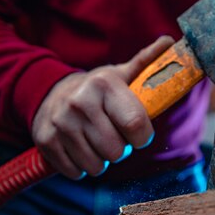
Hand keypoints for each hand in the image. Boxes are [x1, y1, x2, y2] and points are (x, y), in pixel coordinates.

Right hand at [31, 36, 174, 179]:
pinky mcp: (46, 141)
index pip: (136, 125)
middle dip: (120, 149)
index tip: (139, 133)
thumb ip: (146, 62)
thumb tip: (169, 41)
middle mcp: (80, 102)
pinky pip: (76, 172)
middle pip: (117, 151)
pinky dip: (81, 166)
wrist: (50, 93)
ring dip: (100, 159)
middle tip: (113, 134)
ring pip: (96, 166)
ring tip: (95, 140)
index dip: (142, 136)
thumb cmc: (97, 89)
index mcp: (104, 84)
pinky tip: (79, 147)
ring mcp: (61, 123)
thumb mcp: (120, 74)